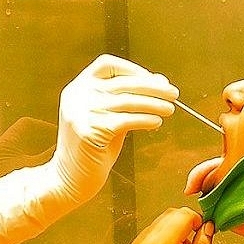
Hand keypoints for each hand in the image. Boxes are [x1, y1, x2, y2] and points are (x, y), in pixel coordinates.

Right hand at [46, 54, 177, 207]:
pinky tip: (155, 122)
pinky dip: (144, 120)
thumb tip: (160, 81)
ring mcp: (80, 113)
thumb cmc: (93, 147)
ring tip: (170, 109)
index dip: (133, 70)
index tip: (155, 79)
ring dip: (153, 104)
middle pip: (122, 83)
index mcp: (78, 87)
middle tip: (173, 94)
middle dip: (152, 87)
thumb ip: (127, 99)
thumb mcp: (108, 117)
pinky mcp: (88, 131)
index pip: (106, 65)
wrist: (70, 178)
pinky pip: (124, 120)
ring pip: (126, 101)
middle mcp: (77, 96)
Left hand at [117, 207, 213, 243]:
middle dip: (184, 223)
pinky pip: (145, 240)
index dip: (196, 220)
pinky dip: (158, 243)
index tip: (204, 232)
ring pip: (156, 226)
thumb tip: (207, 229)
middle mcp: (142, 243)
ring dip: (171, 233)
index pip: (182, 215)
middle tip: (195, 243)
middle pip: (167, 216)